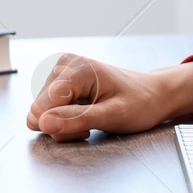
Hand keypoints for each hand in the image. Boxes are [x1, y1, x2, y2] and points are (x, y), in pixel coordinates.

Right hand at [25, 54, 192, 140]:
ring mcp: (60, 73)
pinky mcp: (60, 83)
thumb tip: (43, 123)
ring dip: (64, 124)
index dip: (60, 126)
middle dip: (62, 126)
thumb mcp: (114, 115)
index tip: (87, 127)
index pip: (40, 109)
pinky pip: (48, 111)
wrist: (153, 94)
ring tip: (91, 119)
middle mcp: (63, 66)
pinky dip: (65, 120)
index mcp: (75, 69)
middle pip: (39, 112)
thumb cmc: (141, 103)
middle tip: (91, 124)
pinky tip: (85, 115)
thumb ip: (78, 119)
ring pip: (41, 114)